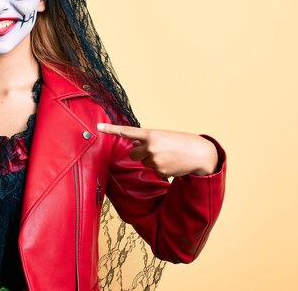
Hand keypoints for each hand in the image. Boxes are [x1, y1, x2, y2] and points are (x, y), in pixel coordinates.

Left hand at [96, 123, 217, 177]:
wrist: (200, 154)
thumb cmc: (181, 142)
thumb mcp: (163, 136)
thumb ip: (148, 140)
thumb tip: (136, 146)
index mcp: (151, 133)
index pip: (127, 131)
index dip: (111, 129)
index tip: (98, 127)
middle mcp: (150, 146)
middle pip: (133, 153)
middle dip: (139, 153)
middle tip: (154, 151)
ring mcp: (154, 159)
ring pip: (144, 162)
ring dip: (152, 160)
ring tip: (168, 156)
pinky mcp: (159, 170)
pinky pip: (154, 170)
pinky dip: (161, 169)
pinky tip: (172, 164)